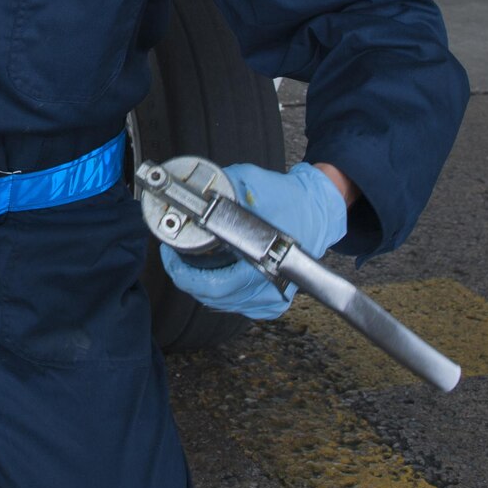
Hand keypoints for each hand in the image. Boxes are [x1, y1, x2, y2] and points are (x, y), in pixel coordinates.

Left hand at [159, 161, 348, 321]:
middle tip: (173, 255)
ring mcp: (271, 298)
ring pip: (222, 302)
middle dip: (187, 275)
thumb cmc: (290, 199)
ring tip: (188, 262)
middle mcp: (270, 288)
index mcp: (266, 263)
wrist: (317, 211)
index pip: (215, 285)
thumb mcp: (254, 183)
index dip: (184, 273)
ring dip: (200, 283)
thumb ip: (224, 188)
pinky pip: (235, 303)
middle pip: (213, 296)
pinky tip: (210, 273)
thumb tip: (195, 193)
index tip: (170, 254)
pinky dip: (218, 290)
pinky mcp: (271, 301)